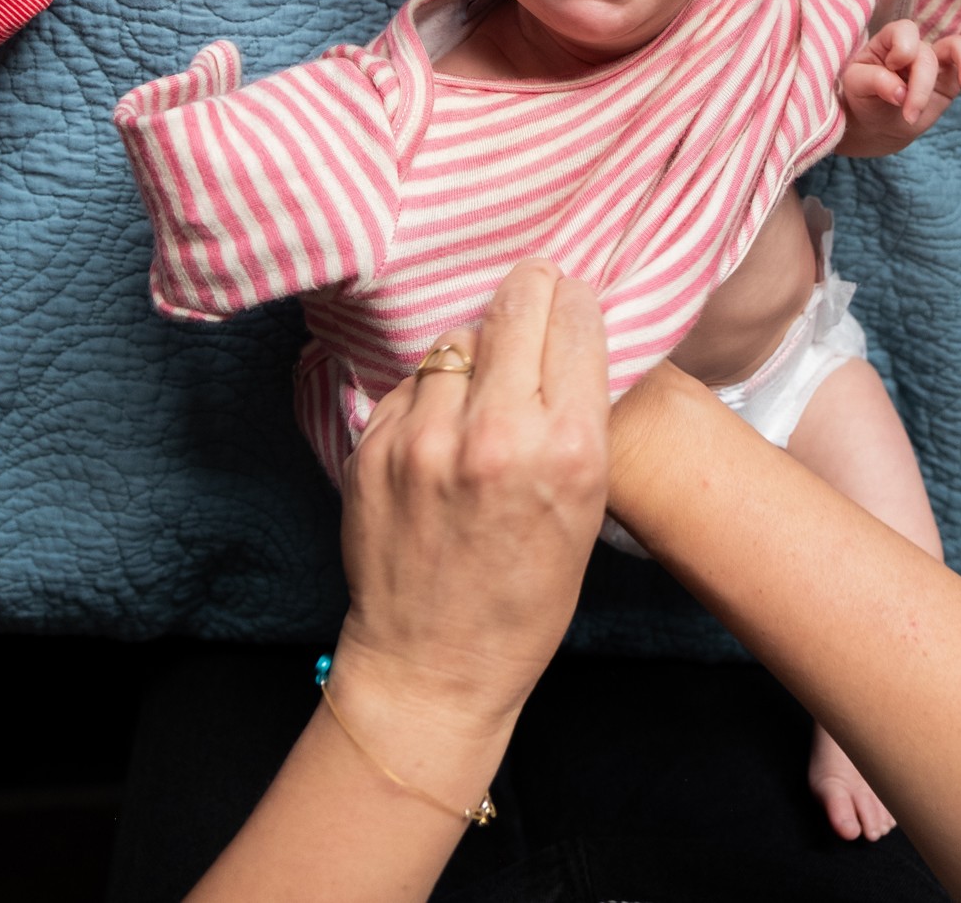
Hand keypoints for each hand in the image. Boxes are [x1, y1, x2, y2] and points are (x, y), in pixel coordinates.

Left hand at [333, 261, 608, 741]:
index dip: (574, 303)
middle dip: (531, 292)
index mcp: (566, 448)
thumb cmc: (526, 596)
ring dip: (475, 350)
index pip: (574, 319)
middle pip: (517, 303)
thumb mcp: (587, 505)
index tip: (571, 302)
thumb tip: (564, 327)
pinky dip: (432, 390)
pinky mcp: (373, 445)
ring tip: (483, 388)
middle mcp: (495, 433)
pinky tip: (442, 428)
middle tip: (533, 293)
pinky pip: (413, 381)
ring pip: (458, 336)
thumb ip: (576, 413)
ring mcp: (425, 437)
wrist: (433, 667)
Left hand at [837, 20, 960, 157]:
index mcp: (891, 40)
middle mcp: (918, 46)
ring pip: (960, 50)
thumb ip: (874, 83)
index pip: (906, 34)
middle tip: (910, 115)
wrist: (872, 122)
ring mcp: (938, 63)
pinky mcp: (952, 82)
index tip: (889, 82)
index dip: (901, 55)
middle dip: (921, 85)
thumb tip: (898, 91)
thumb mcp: (856, 88)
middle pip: (931, 52)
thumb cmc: (860, 97)